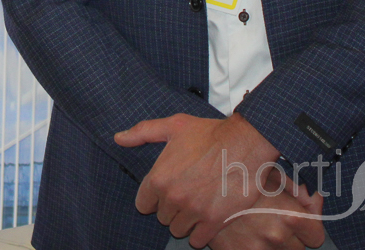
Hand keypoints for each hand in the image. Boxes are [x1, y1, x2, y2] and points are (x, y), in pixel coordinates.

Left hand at [114, 112, 281, 245]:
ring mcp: (193, 211)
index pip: (143, 204)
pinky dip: (201, 233)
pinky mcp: (214, 221)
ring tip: (197, 205)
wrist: (246, 143)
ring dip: (186, 221)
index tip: (166, 190)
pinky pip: (198, 240)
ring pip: (179, 229)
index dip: (154, 197)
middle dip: (172, 207)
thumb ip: (142, 132)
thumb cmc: (209, 133)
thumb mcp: (174, 126)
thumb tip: (118, 138)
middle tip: (186, 194)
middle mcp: (173, 198)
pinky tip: (207, 219)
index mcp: (159, 178)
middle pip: (163, 217)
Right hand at [211, 174, 325, 249]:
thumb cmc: (239, 171)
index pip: (316, 236)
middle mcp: (276, 236)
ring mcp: (256, 249)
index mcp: (290, 216)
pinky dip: (249, 247)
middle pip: (297, 248)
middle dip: (289, 236)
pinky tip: (240, 232)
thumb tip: (313, 201)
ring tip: (255, 224)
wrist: (198, 180)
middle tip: (272, 218)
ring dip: (270, 243)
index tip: (300, 221)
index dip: (309, 228)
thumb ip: (299, 191)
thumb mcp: (272, 174)